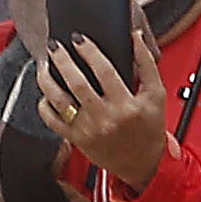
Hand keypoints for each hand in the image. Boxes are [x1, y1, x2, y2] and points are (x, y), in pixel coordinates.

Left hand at [34, 16, 168, 189]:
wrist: (143, 165)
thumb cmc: (149, 129)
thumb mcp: (156, 95)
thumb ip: (146, 63)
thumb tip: (135, 36)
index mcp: (126, 105)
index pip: (104, 71)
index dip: (89, 51)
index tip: (78, 39)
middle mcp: (105, 118)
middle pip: (77, 83)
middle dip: (62, 60)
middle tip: (55, 46)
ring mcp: (88, 130)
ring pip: (59, 101)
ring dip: (47, 80)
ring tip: (44, 66)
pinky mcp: (77, 140)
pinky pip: (53, 122)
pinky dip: (44, 106)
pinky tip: (45, 94)